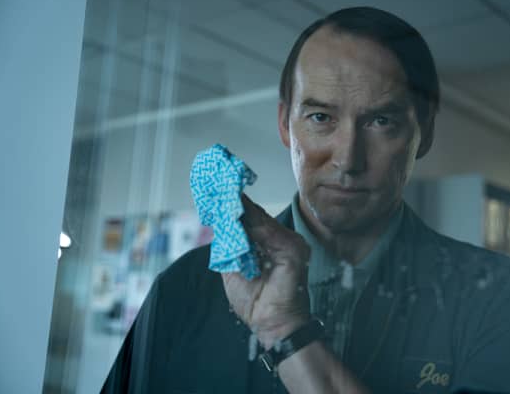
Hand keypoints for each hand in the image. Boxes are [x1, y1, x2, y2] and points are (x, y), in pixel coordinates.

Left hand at [221, 194, 310, 348]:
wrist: (273, 326)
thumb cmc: (256, 302)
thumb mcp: (234, 269)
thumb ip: (230, 247)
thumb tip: (218, 223)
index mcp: (270, 245)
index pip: (252, 220)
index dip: (234, 207)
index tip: (216, 190)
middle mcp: (282, 241)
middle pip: (256, 216)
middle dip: (234, 202)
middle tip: (216, 183)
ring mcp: (290, 244)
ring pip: (261, 220)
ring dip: (240, 207)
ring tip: (222, 192)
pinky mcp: (293, 252)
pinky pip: (268, 233)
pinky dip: (252, 221)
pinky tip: (237, 210)